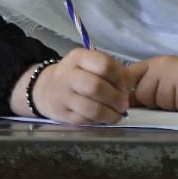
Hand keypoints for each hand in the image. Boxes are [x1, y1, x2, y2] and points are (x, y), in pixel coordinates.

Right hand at [11, 48, 130, 123]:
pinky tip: (104, 118)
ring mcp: (62, 95)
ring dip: (110, 114)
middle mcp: (67, 74)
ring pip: (92, 108)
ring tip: (117, 115)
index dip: (120, 77)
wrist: (45, 89)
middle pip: (96, 87)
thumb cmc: (77, 76)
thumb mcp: (91, 64)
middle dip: (116, 98)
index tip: (126, 86)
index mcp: (78, 57)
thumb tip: (132, 84)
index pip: (104, 64)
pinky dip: (99, 121)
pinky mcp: (61, 114)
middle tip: (123, 104)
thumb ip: (114, 70)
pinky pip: (85, 120)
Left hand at [128, 56, 177, 111]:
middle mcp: (162, 64)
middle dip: (159, 104)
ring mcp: (176, 71)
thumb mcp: (166, 83)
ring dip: (177, 106)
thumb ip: (147, 90)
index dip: (130, 92)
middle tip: (176, 98)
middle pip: (144, 96)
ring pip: (164, 103)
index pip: (129, 77)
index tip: (137, 101)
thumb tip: (124, 104)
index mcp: (153, 64)